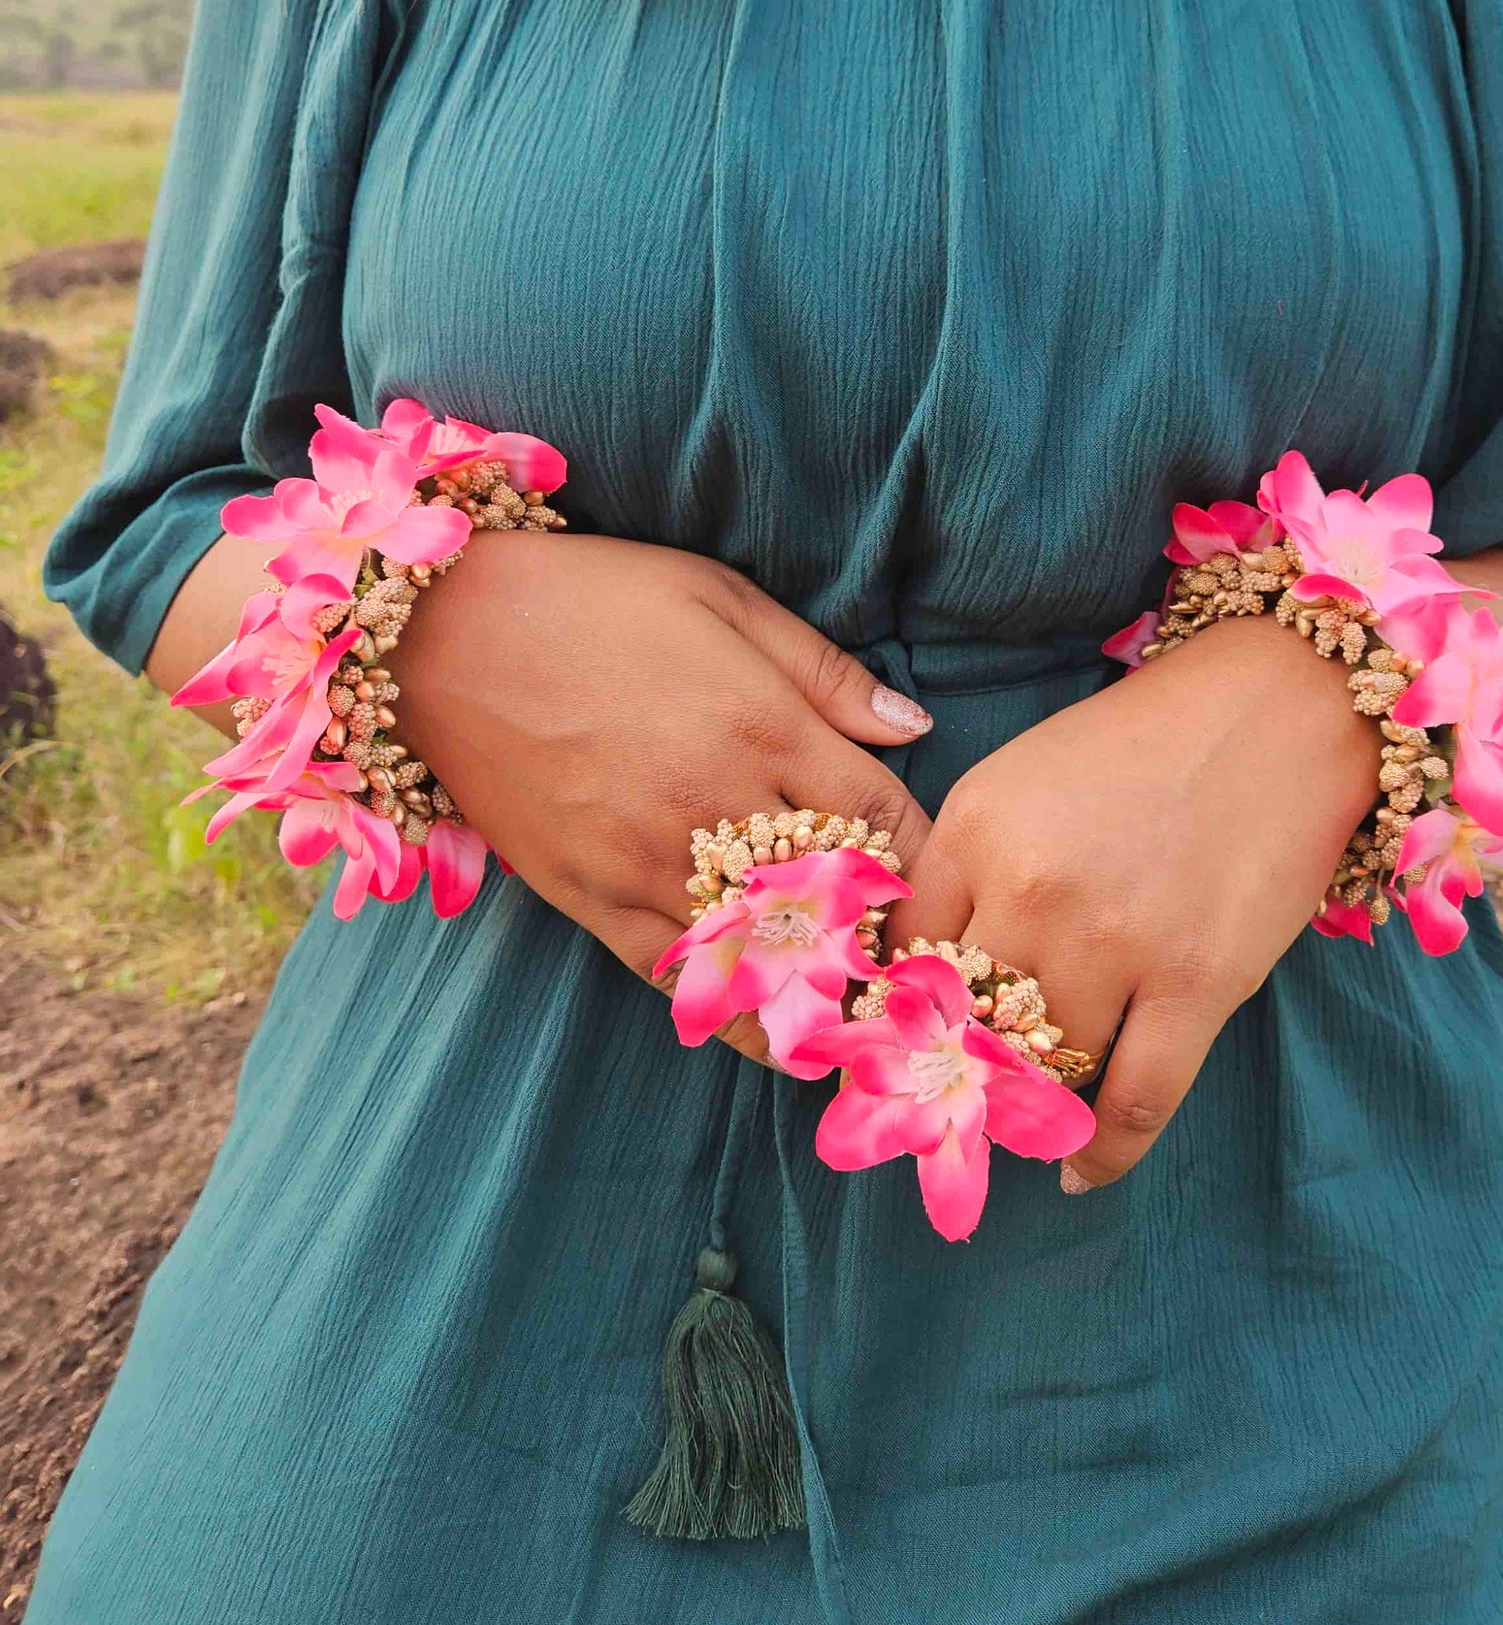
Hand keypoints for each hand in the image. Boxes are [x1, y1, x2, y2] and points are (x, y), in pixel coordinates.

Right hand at [396, 533, 934, 1064]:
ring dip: (820, 986)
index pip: (884, 819)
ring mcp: (649, 862)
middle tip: (918, 961)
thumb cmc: (592, 597)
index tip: (937, 880)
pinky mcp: (590, 898)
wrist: (442, 633)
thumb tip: (915, 725)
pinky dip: (734, 1009)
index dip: (922, 859)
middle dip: (885, 935)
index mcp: (763, 725)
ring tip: (862, 1006)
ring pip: (764, 955)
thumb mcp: (721, 597)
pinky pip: (679, 980)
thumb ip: (823, 670)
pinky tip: (773, 1028)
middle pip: (837, 902)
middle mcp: (716, 804)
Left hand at [891, 617, 1378, 1186]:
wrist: (1278, 708)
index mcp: (976, 828)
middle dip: (963, 1067)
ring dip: (1034, 1101)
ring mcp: (1115, 943)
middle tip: (965, 1094)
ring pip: (1042, 1070)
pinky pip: (1135, 1104)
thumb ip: (970, 866)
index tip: (907, 1045)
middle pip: (966, 1023)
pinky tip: (1080, 1170)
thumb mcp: (1024, 778)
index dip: (900, 1013)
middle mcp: (1031, 889)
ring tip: (1032, 1112)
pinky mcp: (1196, 985)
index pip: (902, 958)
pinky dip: (1103, 1153)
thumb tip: (925, 974)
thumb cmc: (1147, 740)